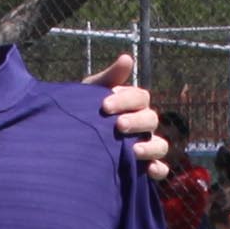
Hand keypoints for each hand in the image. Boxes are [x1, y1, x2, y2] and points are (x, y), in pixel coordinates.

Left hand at [82, 56, 171, 175]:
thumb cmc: (84, 110)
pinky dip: (159, 170)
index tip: (104, 106)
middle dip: (136, 122)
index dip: (125, 100)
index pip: (139, 97)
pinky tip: (149, 170)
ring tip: (134, 151)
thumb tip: (127, 58)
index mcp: (133, 104)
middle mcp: (143, 124)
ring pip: (160, 144)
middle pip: (151, 119)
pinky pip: (160, 169)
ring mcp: (145, 145)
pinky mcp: (143, 167)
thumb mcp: (91, 92)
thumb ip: (109, 77)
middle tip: (118, 126)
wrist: (69, 140)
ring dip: (150, 147)